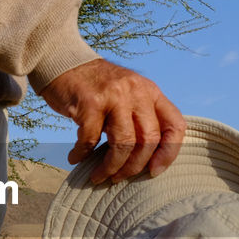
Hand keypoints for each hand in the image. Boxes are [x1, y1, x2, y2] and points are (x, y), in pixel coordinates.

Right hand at [38, 59, 185, 183]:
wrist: (63, 61)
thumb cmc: (96, 87)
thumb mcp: (128, 94)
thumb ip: (141, 117)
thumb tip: (147, 160)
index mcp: (151, 91)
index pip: (175, 125)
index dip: (169, 153)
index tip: (154, 171)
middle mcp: (137, 91)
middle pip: (149, 140)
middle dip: (134, 167)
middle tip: (119, 177)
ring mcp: (114, 95)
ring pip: (123, 144)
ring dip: (111, 166)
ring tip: (99, 175)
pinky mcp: (90, 102)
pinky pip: (91, 139)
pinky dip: (83, 154)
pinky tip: (76, 158)